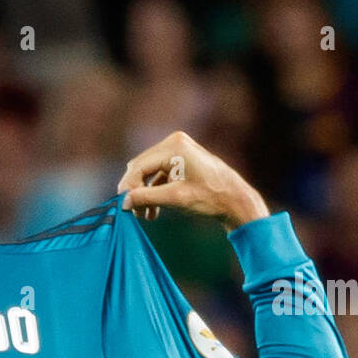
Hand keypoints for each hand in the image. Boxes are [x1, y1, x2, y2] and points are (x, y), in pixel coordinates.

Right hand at [117, 131, 268, 230]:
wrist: (234, 199)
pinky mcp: (180, 159)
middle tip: (134, 213)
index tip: (124, 208)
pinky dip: (154, 191)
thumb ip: (146, 198)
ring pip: (147, 172)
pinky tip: (153, 211)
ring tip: (145, 215)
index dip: (128, 188)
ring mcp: (177, 149)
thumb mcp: (174, 198)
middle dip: (135, 191)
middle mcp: (174, 142)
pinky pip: (158, 174)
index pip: (138, 167)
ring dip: (144, 193)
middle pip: (140, 167)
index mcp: (173, 146)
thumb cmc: (209, 197)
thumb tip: (123, 202)